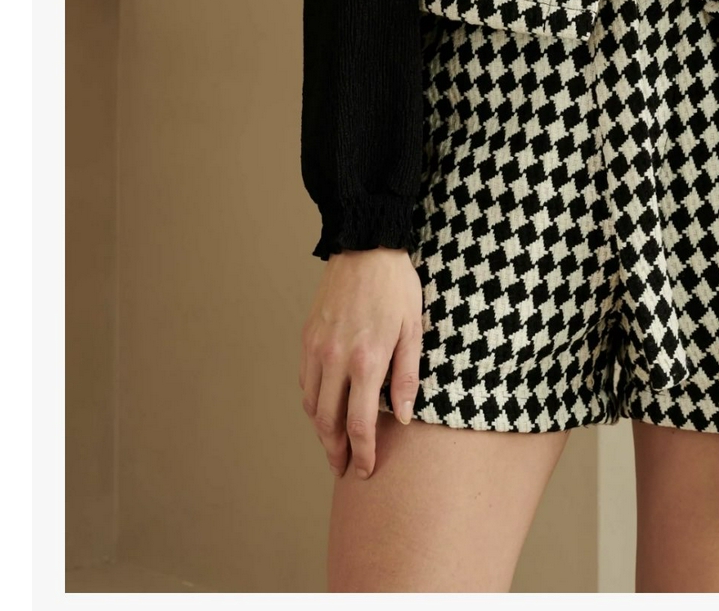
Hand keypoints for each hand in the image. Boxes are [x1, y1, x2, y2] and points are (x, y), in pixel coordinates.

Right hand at [299, 247, 423, 480]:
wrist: (365, 247)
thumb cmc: (396, 287)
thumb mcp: (414, 329)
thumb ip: (407, 376)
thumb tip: (404, 416)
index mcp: (366, 361)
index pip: (360, 424)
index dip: (362, 453)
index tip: (364, 470)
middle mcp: (335, 360)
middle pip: (328, 423)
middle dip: (336, 452)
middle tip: (344, 469)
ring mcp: (317, 349)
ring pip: (312, 405)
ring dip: (321, 431)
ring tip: (333, 444)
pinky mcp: (307, 337)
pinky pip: (305, 381)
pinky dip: (312, 402)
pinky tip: (324, 407)